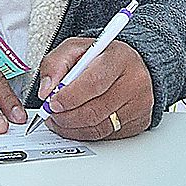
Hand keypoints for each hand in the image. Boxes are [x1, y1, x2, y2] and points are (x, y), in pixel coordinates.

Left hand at [34, 37, 154, 141]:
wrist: (127, 67)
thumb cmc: (101, 58)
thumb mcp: (74, 49)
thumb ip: (55, 64)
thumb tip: (46, 90)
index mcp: (120, 57)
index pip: (94, 82)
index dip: (69, 96)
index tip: (52, 102)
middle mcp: (135, 81)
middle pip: (95, 110)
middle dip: (66, 116)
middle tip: (50, 113)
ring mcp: (139, 104)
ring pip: (98, 127)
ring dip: (71, 127)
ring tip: (58, 118)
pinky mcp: (138, 122)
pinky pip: (104, 135)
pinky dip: (83, 133)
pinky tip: (74, 124)